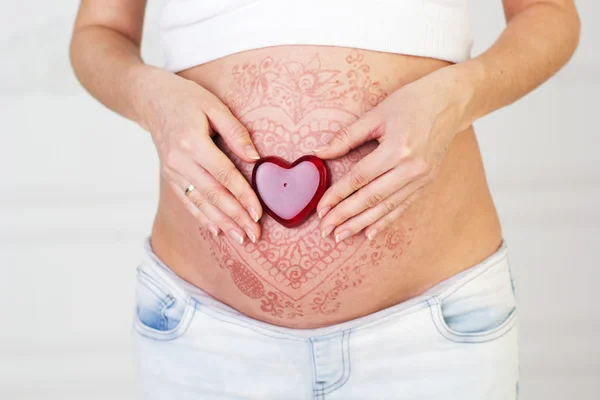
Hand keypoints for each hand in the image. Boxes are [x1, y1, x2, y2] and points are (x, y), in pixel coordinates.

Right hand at [137, 68, 261, 243]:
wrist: (152, 100)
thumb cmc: (188, 99)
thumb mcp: (214, 106)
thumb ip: (236, 132)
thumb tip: (255, 159)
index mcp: (192, 142)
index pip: (224, 175)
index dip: (243, 195)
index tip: (258, 213)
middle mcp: (179, 161)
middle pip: (213, 195)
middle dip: (236, 217)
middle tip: (255, 235)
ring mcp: (172, 172)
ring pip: (200, 203)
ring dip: (222, 223)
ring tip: (241, 238)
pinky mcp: (170, 177)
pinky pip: (188, 201)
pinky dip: (203, 218)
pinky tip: (218, 230)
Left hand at [313, 67, 473, 241]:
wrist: (451, 102)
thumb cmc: (412, 102)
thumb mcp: (376, 114)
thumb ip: (346, 137)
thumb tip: (319, 153)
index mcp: (396, 148)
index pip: (359, 178)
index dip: (337, 195)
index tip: (320, 209)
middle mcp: (410, 168)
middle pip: (371, 198)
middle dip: (345, 216)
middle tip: (325, 229)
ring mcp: (421, 178)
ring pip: (386, 207)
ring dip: (361, 224)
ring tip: (341, 235)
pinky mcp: (426, 183)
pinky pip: (402, 206)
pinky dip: (385, 221)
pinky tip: (369, 233)